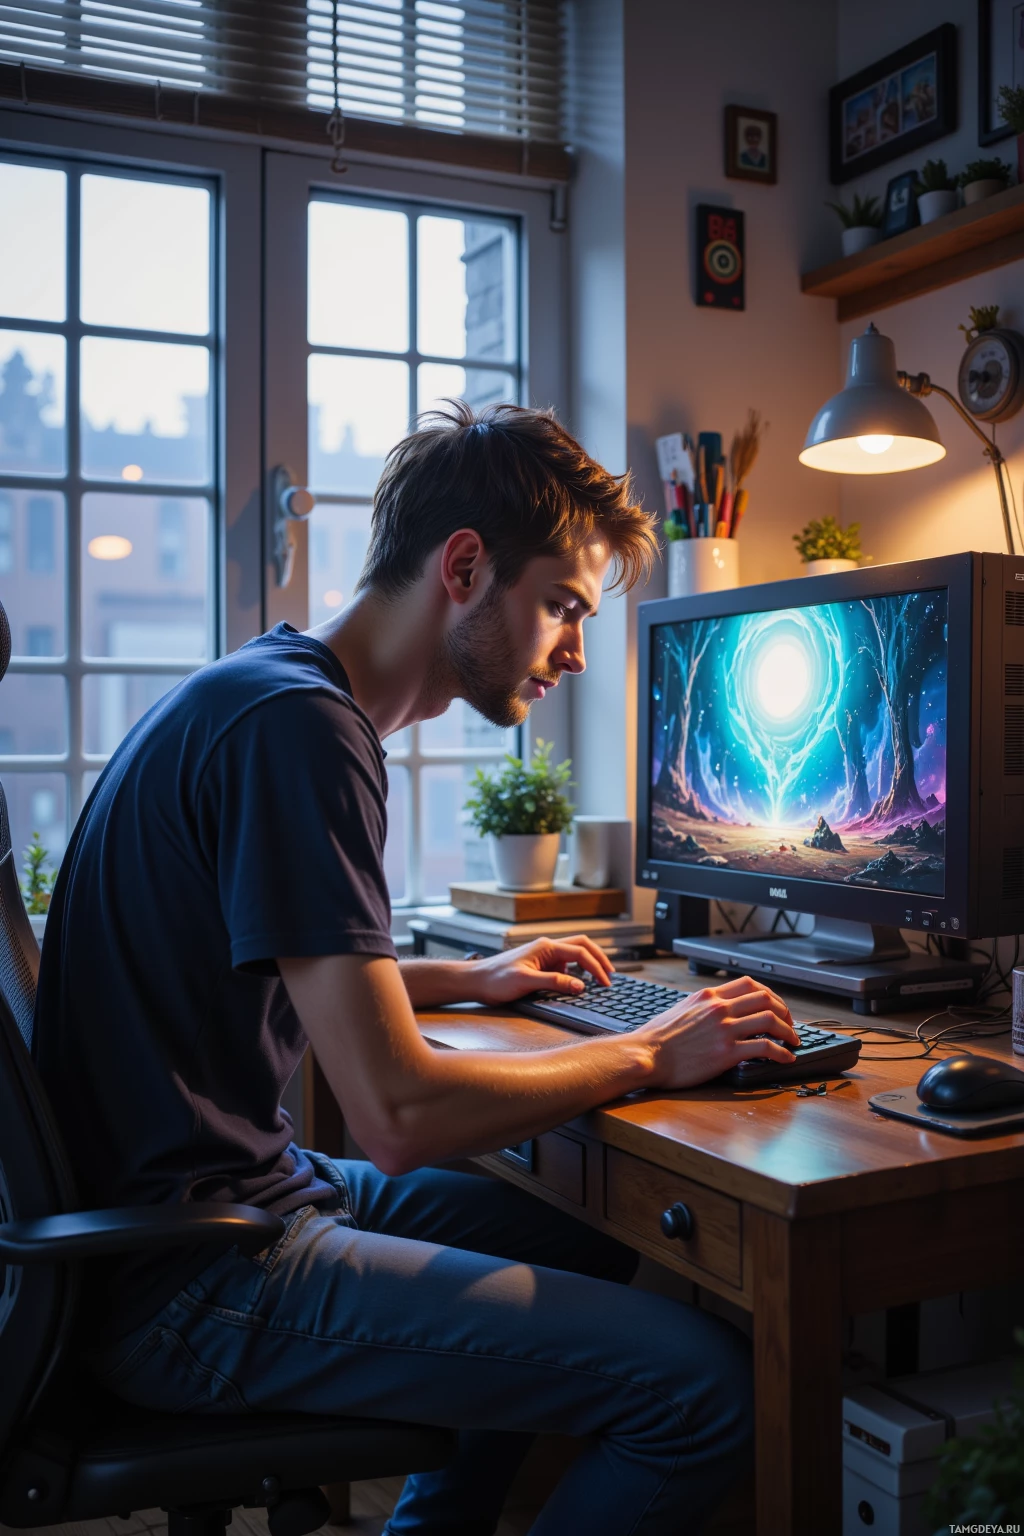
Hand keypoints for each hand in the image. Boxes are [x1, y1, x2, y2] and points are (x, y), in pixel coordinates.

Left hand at [468, 935, 613, 1006]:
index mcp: (546, 947)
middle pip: (582, 945)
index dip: (596, 967)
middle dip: (599, 958)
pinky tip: (581, 983)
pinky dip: (578, 971)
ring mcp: (545, 956)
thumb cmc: (496, 979)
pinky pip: (565, 965)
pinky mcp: (541, 966)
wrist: (477, 982)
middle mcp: (547, 948)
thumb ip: (554, 982)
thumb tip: (580, 985)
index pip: (580, 952)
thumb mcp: (525, 982)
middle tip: (611, 974)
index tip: (606, 982)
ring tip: (601, 977)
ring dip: (590, 962)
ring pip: (575, 953)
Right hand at [639, 975, 798, 1089]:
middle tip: (790, 1024)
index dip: (771, 995)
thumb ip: (704, 1007)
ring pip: (770, 1020)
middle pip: (766, 998)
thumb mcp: (682, 1009)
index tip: (776, 1007)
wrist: (647, 1054)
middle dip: (785, 1011)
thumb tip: (719, 1012)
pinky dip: (781, 1053)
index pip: (750, 984)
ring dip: (788, 1031)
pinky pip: (764, 1048)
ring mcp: (724, 1029)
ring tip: (793, 1041)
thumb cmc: (658, 1037)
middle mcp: (719, 1008)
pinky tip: (785, 1058)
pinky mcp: (727, 1052)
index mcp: (709, 996)